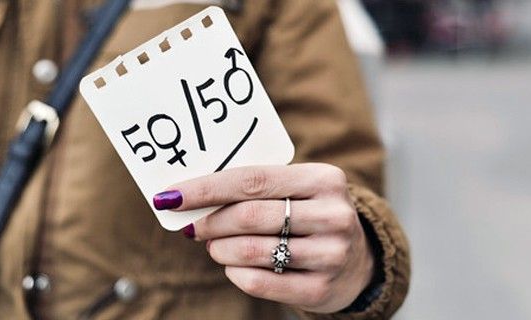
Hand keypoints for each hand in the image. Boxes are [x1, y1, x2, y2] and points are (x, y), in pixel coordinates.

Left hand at [153, 163, 374, 312]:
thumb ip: (257, 187)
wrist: (358, 261)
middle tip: (191, 226)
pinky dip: (235, 272)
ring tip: (214, 246)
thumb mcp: (298, 190)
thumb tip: (192, 195)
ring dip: (219, 249)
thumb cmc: (311, 216)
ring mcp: (331, 254)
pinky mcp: (322, 288)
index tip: (171, 196)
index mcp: (324, 179)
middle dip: (210, 221)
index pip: (253, 179)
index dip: (206, 188)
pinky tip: (233, 265)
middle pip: (250, 215)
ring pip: (252, 251)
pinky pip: (259, 281)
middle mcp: (333, 215)